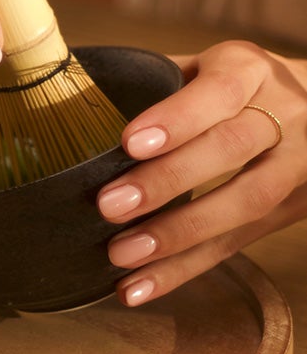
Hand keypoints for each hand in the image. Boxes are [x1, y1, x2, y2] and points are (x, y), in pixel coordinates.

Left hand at [96, 40, 306, 304]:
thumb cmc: (232, 85)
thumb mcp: (202, 66)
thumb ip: (153, 81)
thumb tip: (70, 94)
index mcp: (250, 70)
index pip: (218, 92)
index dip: (177, 119)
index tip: (129, 143)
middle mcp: (284, 113)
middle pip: (229, 149)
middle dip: (168, 181)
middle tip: (110, 205)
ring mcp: (296, 164)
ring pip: (244, 202)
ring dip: (178, 234)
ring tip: (121, 254)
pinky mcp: (291, 209)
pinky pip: (238, 243)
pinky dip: (185, 269)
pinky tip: (140, 286)